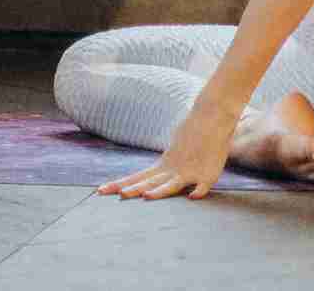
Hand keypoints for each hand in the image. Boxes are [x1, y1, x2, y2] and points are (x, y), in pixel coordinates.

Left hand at [98, 100, 240, 200]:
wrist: (213, 115)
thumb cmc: (195, 132)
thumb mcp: (175, 150)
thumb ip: (167, 165)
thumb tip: (153, 176)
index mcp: (164, 164)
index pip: (137, 176)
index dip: (119, 184)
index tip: (99, 190)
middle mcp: (173, 169)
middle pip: (150, 182)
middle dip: (133, 189)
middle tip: (117, 196)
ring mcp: (190, 171)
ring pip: (173, 183)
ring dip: (160, 191)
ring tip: (147, 196)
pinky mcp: (208, 173)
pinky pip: (203, 185)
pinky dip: (198, 191)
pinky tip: (192, 197)